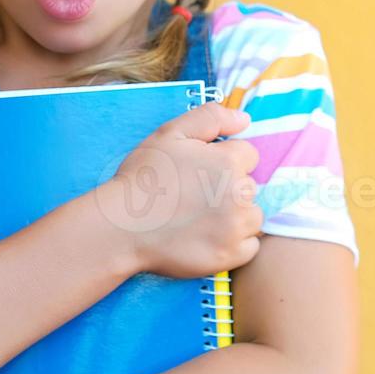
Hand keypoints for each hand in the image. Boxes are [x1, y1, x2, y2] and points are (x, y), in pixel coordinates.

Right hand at [102, 102, 262, 276]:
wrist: (122, 226)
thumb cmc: (143, 177)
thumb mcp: (171, 133)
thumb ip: (211, 117)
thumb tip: (245, 118)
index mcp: (228, 161)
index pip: (249, 156)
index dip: (226, 161)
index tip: (203, 173)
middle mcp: (239, 193)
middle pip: (250, 187)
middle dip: (231, 189)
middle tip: (196, 198)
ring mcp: (236, 227)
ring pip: (253, 216)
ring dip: (236, 217)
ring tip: (202, 219)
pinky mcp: (230, 255)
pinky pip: (250, 246)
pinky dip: (235, 244)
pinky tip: (208, 238)